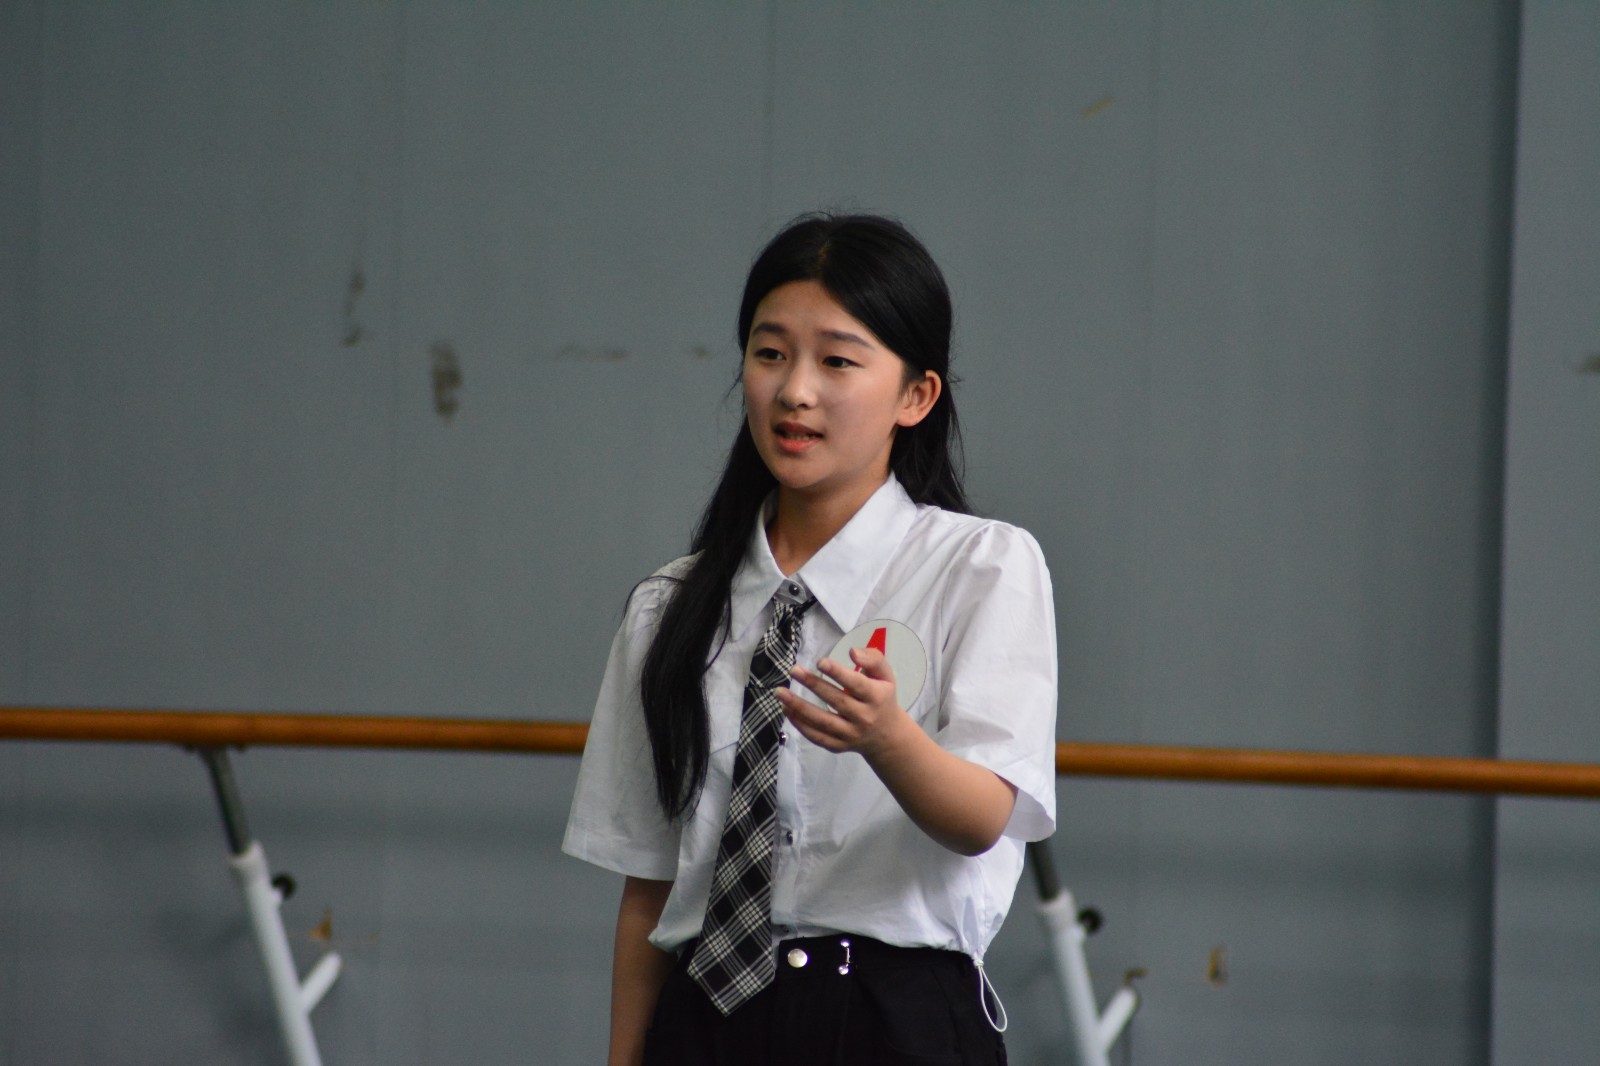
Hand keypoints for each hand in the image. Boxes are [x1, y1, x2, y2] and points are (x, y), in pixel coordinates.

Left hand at [778, 646, 913, 759]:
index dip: (838, 673)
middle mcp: (864, 717)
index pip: (856, 684)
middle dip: (813, 685)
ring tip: (780, 693)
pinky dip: (800, 725)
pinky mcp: (839, 746)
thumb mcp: (885, 676)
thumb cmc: (882, 698)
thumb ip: (873, 659)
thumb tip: (853, 652)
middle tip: (794, 670)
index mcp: (876, 697)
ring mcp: (850, 734)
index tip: (820, 662)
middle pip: (836, 700)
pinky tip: (787, 709)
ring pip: (822, 722)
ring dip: (799, 707)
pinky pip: (817, 737)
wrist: (887, 736)